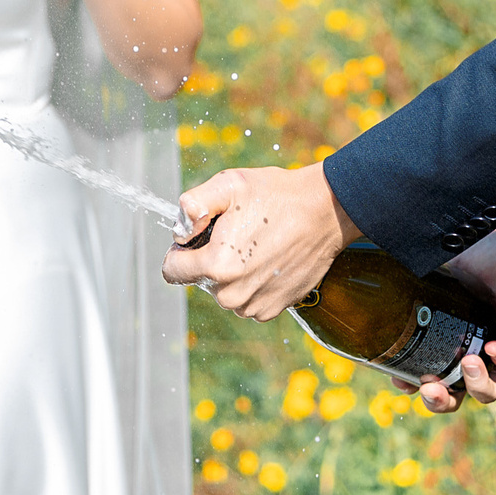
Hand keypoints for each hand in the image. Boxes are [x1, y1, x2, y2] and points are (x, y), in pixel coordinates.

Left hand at [160, 163, 361, 319]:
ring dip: (232, 271)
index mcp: (216, 266)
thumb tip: (179, 232)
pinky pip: (246, 299)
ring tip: (257, 243)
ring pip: (224, 290)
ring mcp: (254, 306)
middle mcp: (232, 295)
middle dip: (211, 257)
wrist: (324, 212)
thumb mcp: (228, 184)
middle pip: (200, 279)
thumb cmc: (275, 195)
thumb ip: (190, 205)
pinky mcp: (273, 310)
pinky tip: (270, 258)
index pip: (171, 271)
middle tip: (239, 232)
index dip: (182, 248)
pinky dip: (252, 282)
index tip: (201, 234)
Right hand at [413, 200, 495, 412]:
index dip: (413, 380)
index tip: (398, 380)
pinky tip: (492, 347)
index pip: (431, 366)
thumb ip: (425, 273)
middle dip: (439, 401)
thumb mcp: (453, 262)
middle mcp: (479, 346)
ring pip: (488, 391)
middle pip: (456, 392)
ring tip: (468, 364)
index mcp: (456, 330)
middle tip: (428, 390)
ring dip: (474, 386)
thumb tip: (386, 268)